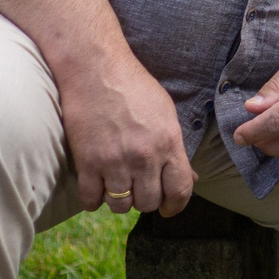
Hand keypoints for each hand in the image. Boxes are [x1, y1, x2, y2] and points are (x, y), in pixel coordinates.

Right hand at [55, 50, 196, 215]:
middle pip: (148, 203)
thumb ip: (176, 149)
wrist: (96, 69)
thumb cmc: (135, 88)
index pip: (180, 190)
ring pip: (120, 206)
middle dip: (146, 200)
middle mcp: (143, 156)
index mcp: (168, 142)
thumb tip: (191, 178)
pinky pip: (90, 200)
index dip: (175, 206)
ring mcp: (114, 161)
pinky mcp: (86, 162)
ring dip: (120, 200)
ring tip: (118, 185)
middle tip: (139, 189)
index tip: (168, 209)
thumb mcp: (166, 113)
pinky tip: (96, 188)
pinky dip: (93, 200)